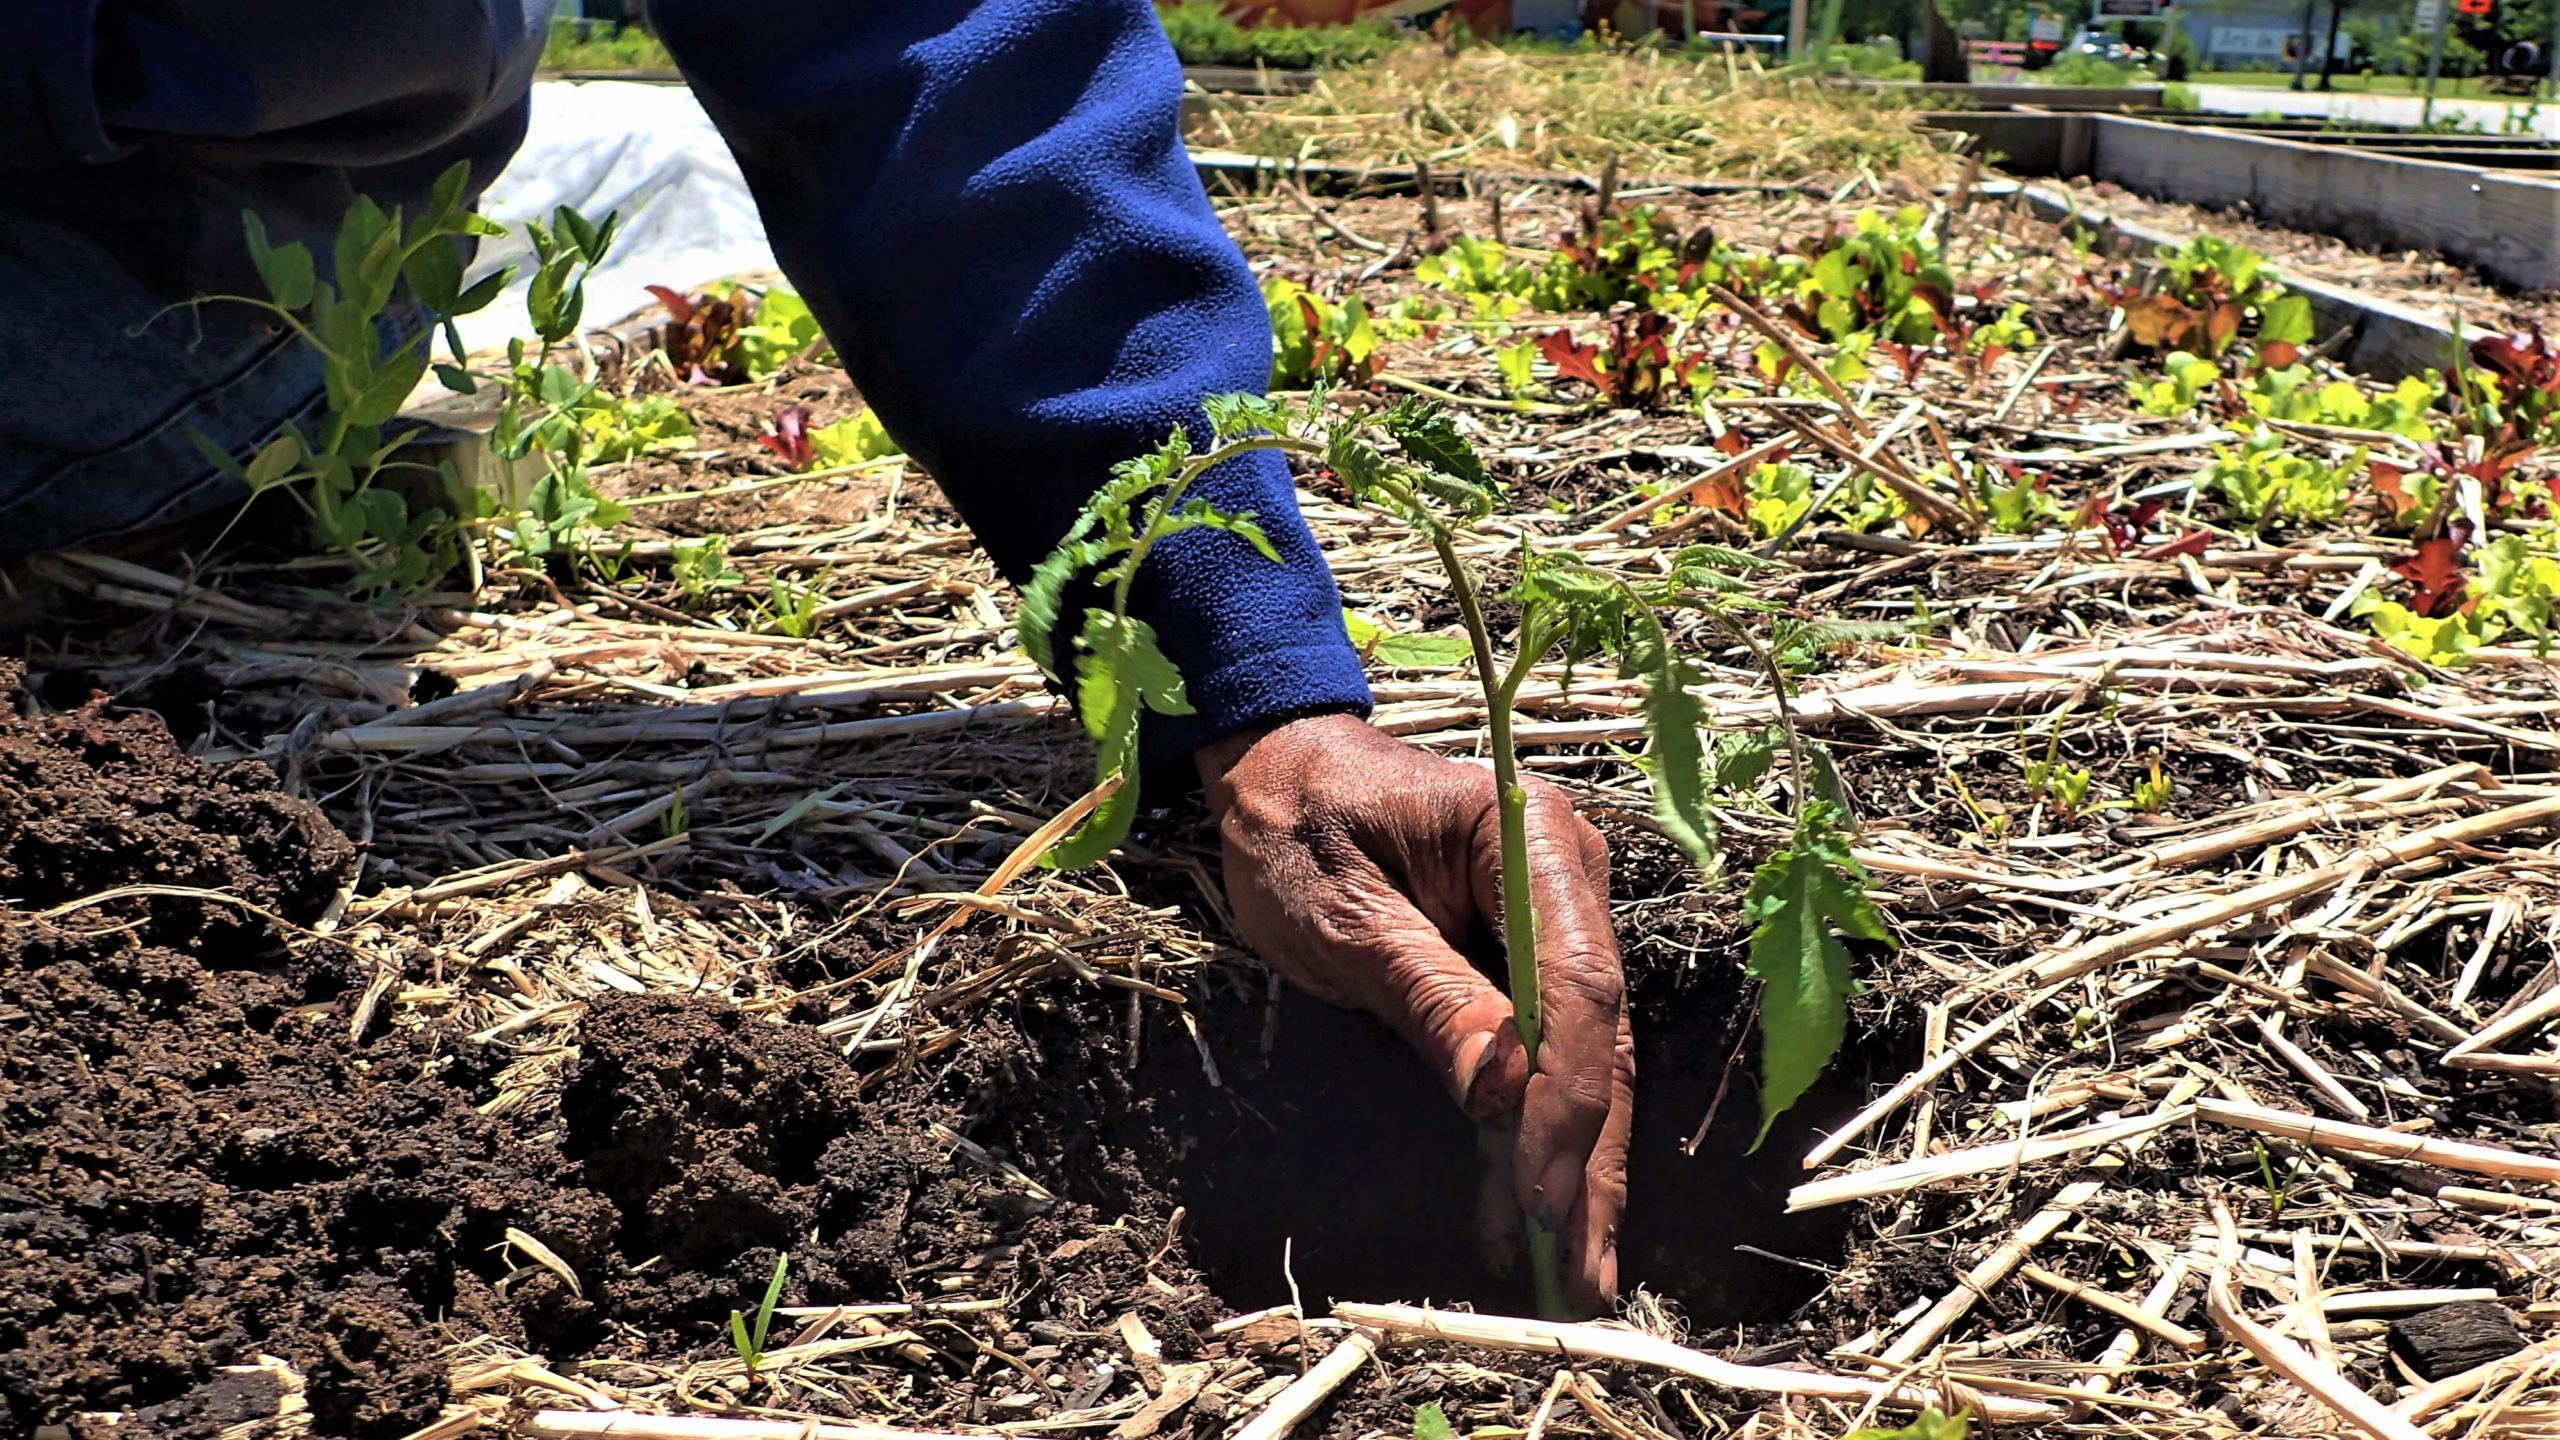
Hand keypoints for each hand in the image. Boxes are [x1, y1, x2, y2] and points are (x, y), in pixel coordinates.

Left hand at [1195, 713, 1631, 1312]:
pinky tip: (1518, 1215)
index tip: (1541, 1190)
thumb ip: (1428, 999)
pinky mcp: (1529, 966)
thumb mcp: (1343, 919)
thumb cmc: (1299, 828)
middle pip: (1594, 1036)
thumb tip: (1501, 1097)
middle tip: (1584, 1273)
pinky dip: (1528, 1137)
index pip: (1574, 985)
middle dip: (1587, 1158)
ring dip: (1571, 1166)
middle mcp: (1567, 878)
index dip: (1565, 1098)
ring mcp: (1558, 922)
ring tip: (1567, 1275)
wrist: (1279, 773)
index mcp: (1529, 837)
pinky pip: (1541, 1059)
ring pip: (1580, 1062)